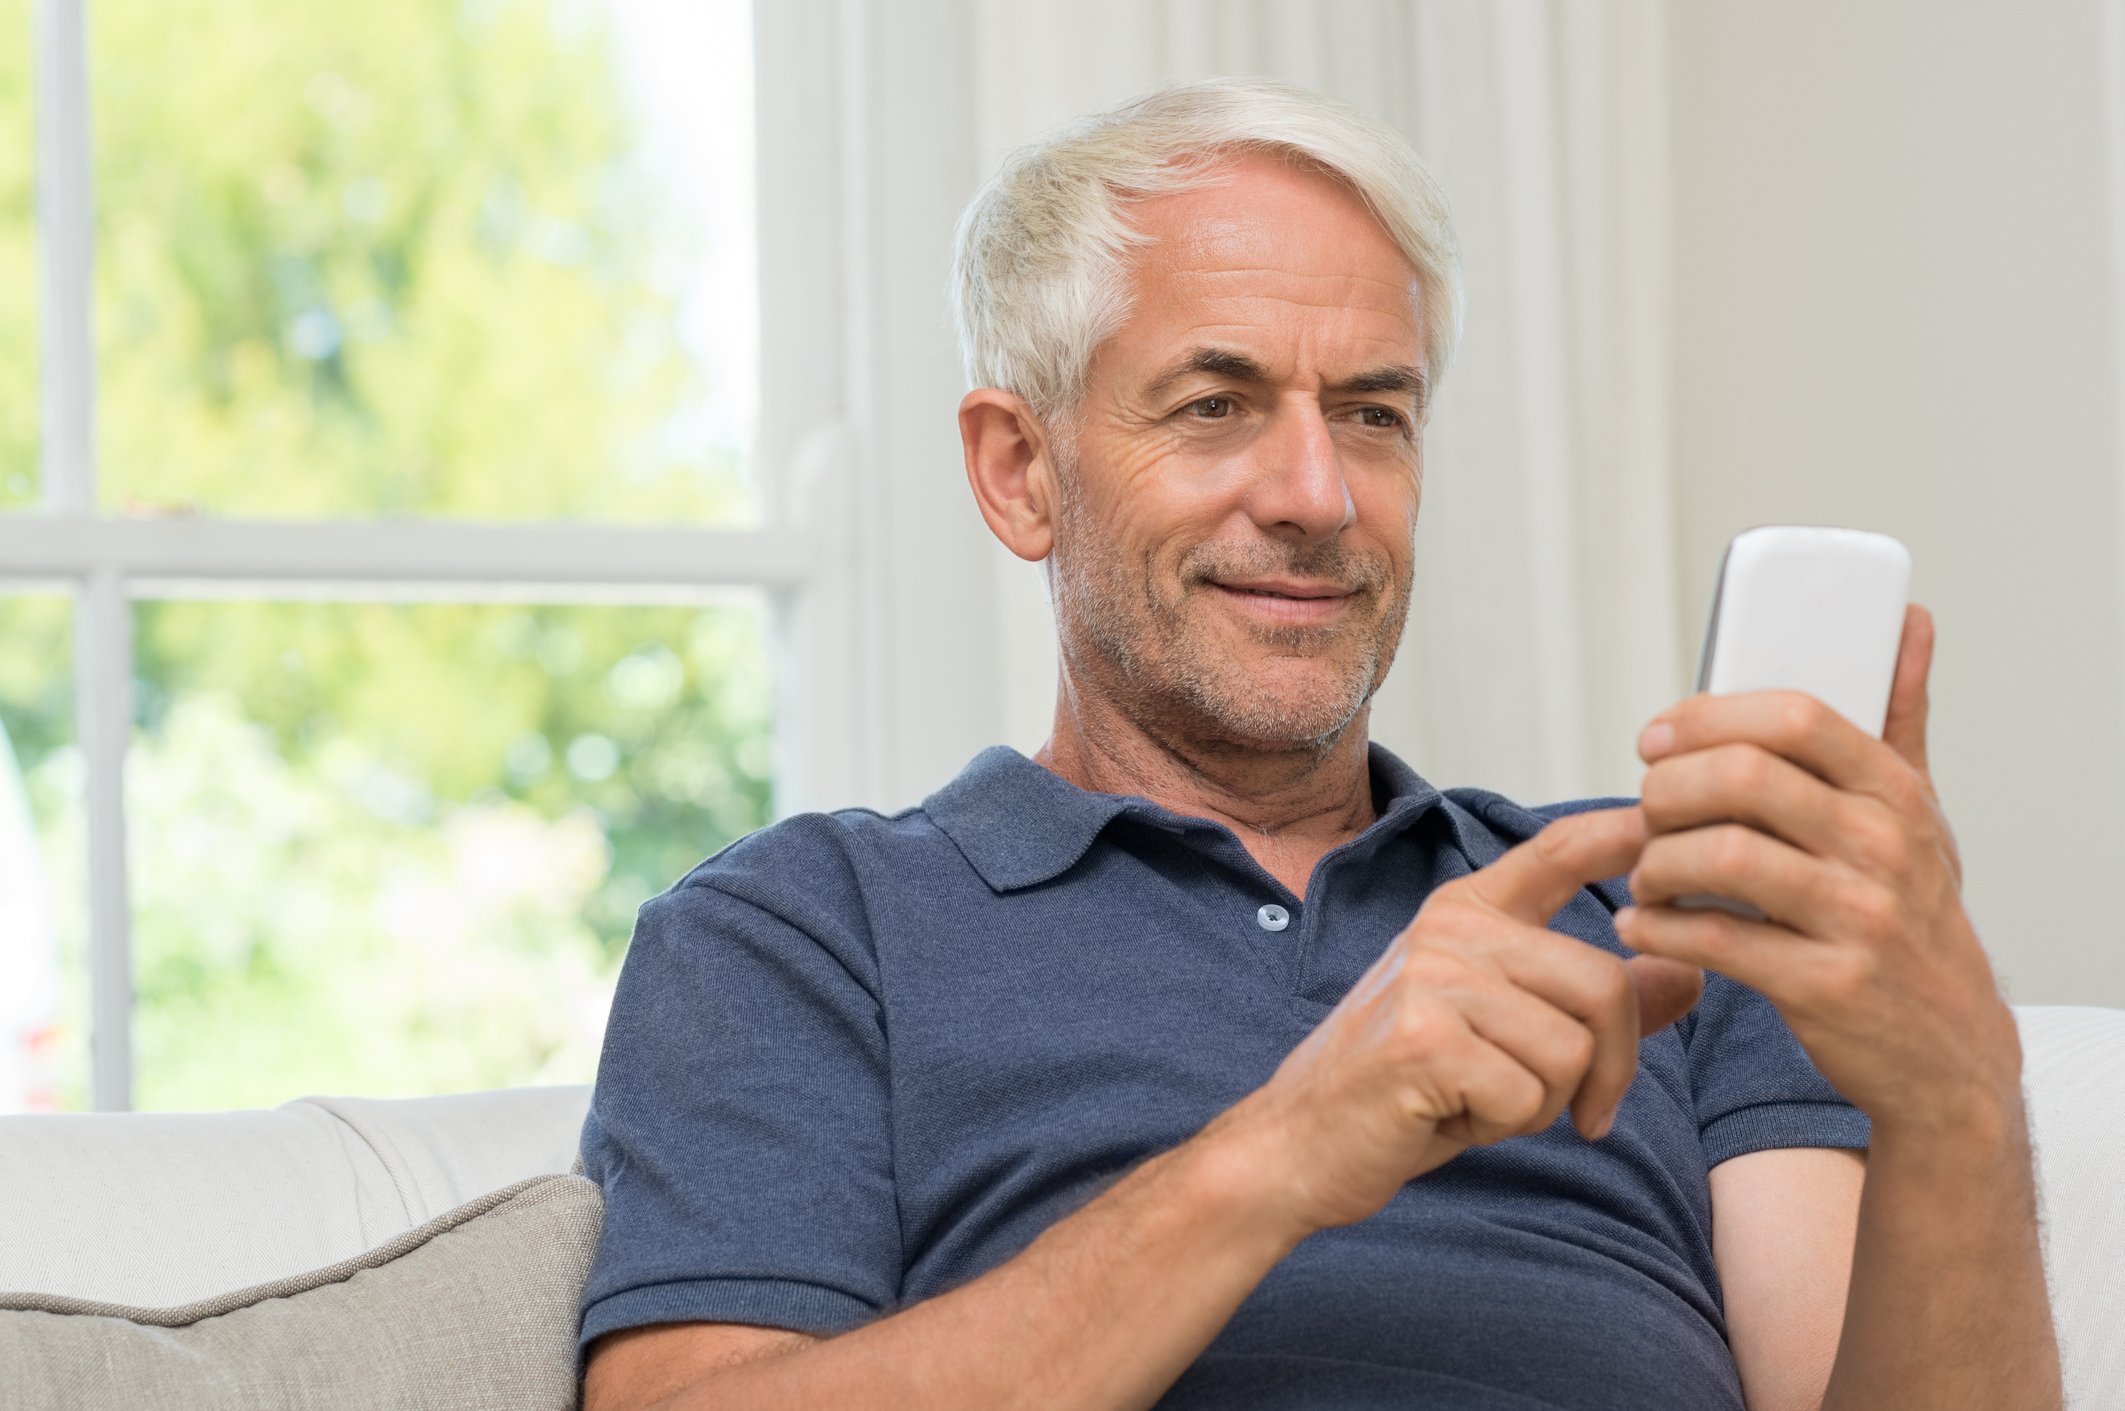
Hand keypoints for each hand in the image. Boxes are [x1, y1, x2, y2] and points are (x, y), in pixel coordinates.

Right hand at [1218, 806, 1704, 1236]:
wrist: (1299, 1146)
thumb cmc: (1408, 1090)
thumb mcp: (1505, 1035)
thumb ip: (1589, 1002)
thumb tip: (1691, 974)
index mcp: (1466, 911)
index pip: (1559, 851)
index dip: (1624, 830)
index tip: (1671, 814)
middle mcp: (1449, 928)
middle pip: (1602, 985)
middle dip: (1611, 1068)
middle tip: (1580, 1113)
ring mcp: (1432, 977)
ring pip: (1572, 1049)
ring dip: (1545, 1103)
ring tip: (1479, 1100)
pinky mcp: (1423, 1038)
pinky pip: (1529, 1094)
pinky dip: (1505, 1126)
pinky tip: (1448, 1116)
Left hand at [1615, 604, 2021, 1137]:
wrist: (1950, 1051)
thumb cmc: (1913, 918)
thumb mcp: (1918, 815)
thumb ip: (1898, 718)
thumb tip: (1909, 622)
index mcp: (1894, 793)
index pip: (1795, 716)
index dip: (1706, 716)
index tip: (1655, 738)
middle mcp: (1883, 848)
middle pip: (1743, 778)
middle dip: (1667, 789)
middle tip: (1643, 811)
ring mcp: (1858, 918)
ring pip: (1720, 855)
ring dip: (1655, 861)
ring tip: (1644, 875)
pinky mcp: (1824, 986)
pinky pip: (1713, 939)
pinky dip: (1659, 927)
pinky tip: (1644, 924)